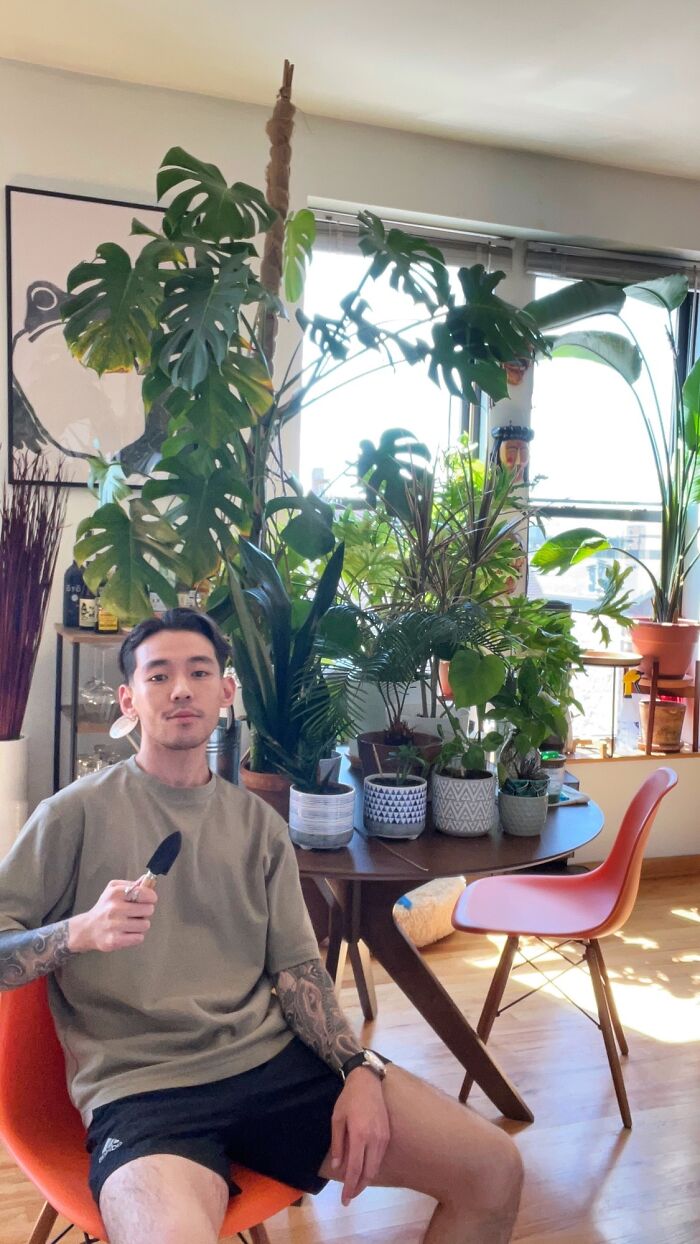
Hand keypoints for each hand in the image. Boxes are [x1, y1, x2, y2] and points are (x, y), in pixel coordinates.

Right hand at [68, 880, 157, 953]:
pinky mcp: (115, 940)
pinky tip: (128, 932)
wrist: (87, 929)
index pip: (144, 893)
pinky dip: (136, 936)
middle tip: (136, 913)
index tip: (149, 899)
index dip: (151, 897)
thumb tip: (147, 879)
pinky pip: (139, 938)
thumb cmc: (104, 908)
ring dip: (141, 925)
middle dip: (145, 912)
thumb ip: (132, 885)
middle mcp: (114, 908)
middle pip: (148, 910)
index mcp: (115, 893)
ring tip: (131, 923)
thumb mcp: (113, 890)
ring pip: (145, 925)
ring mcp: (114, 925)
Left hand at [330, 1068, 390, 1205]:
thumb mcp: (337, 1119)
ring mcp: (383, 1137)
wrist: (367, 1082)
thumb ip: (338, 1144)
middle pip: (368, 1172)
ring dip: (366, 1179)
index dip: (350, 1186)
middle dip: (359, 1188)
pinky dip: (372, 1168)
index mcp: (359, 1135)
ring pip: (376, 1166)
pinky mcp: (387, 1134)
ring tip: (355, 1186)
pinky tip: (364, 1170)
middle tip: (349, 1197)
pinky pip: (379, 1157)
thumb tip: (338, 1167)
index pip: (355, 1169)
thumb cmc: (348, 1099)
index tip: (345, 1199)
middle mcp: (374, 1139)